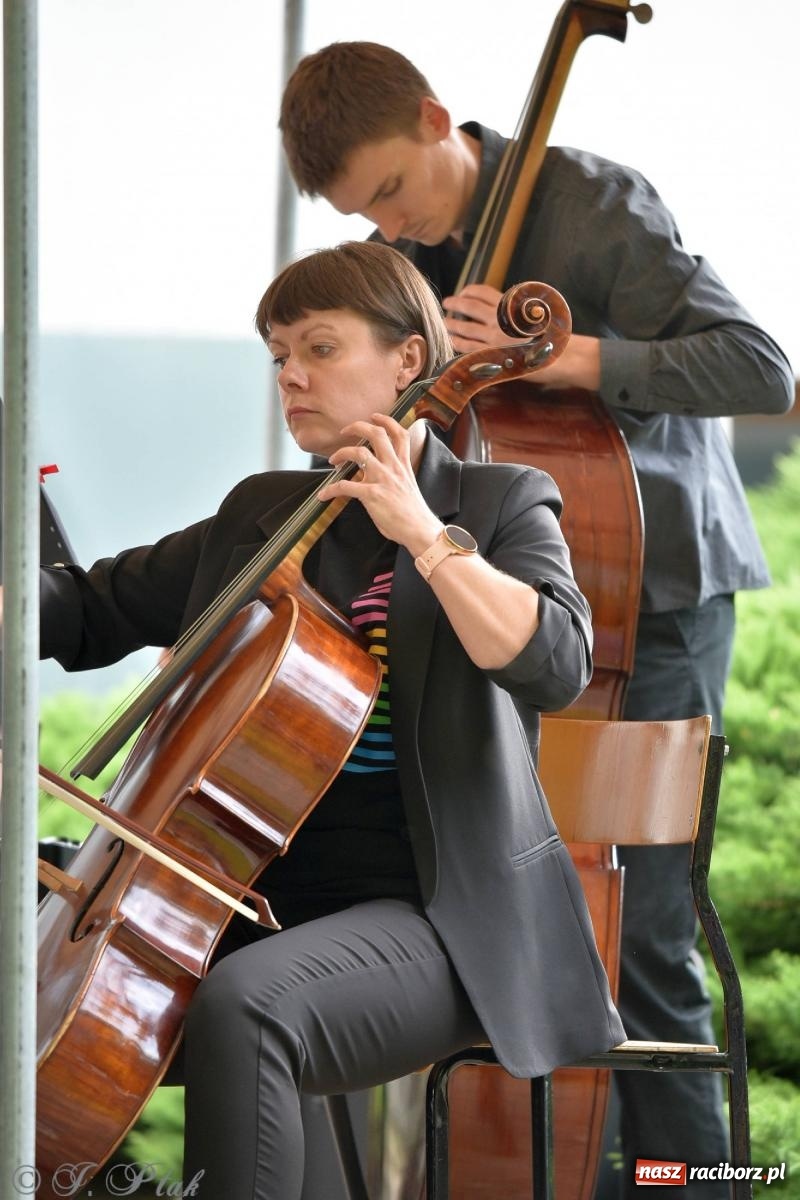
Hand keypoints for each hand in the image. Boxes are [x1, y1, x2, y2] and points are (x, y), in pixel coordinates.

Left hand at [318, 414, 441, 555]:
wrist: (420, 530)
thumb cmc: (413, 513)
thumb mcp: (407, 487)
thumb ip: (392, 477)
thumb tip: (371, 477)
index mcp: (403, 465)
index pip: (399, 434)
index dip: (386, 420)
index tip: (374, 416)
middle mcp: (393, 467)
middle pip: (377, 434)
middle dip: (357, 426)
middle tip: (344, 431)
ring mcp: (382, 479)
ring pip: (358, 452)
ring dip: (341, 453)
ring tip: (333, 460)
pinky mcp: (371, 494)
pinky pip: (345, 486)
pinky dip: (330, 489)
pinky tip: (324, 495)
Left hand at [443, 284, 601, 389]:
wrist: (559, 356)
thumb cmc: (550, 335)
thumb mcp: (535, 312)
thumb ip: (516, 308)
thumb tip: (502, 305)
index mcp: (510, 305)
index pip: (483, 291)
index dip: (469, 290)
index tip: (463, 292)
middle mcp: (500, 319)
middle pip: (469, 307)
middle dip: (455, 303)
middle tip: (447, 303)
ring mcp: (494, 338)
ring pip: (465, 327)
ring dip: (452, 324)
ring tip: (445, 322)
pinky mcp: (492, 355)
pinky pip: (468, 347)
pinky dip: (457, 342)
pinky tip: (452, 340)